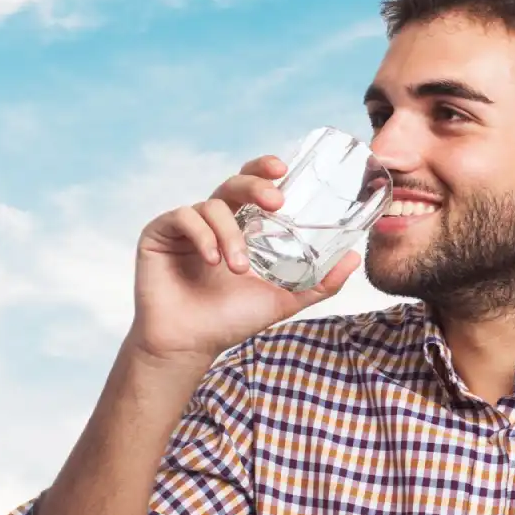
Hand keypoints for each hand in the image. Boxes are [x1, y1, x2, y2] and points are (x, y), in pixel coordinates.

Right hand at [127, 156, 359, 362]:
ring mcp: (187, 225)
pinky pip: (182, 217)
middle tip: (276, 202)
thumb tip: (355, 257)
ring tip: (239, 267)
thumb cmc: (231, 319)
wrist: (190, 345)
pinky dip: (202, 236)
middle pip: (234, 183)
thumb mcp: (283, 299)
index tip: (283, 170)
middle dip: (256, 185)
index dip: (265, 170)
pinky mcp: (159, 233)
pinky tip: (212, 261)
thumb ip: (319, 281)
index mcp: (242, 226)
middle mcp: (216, 220)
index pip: (254, 186)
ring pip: (212, 205)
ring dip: (231, 234)